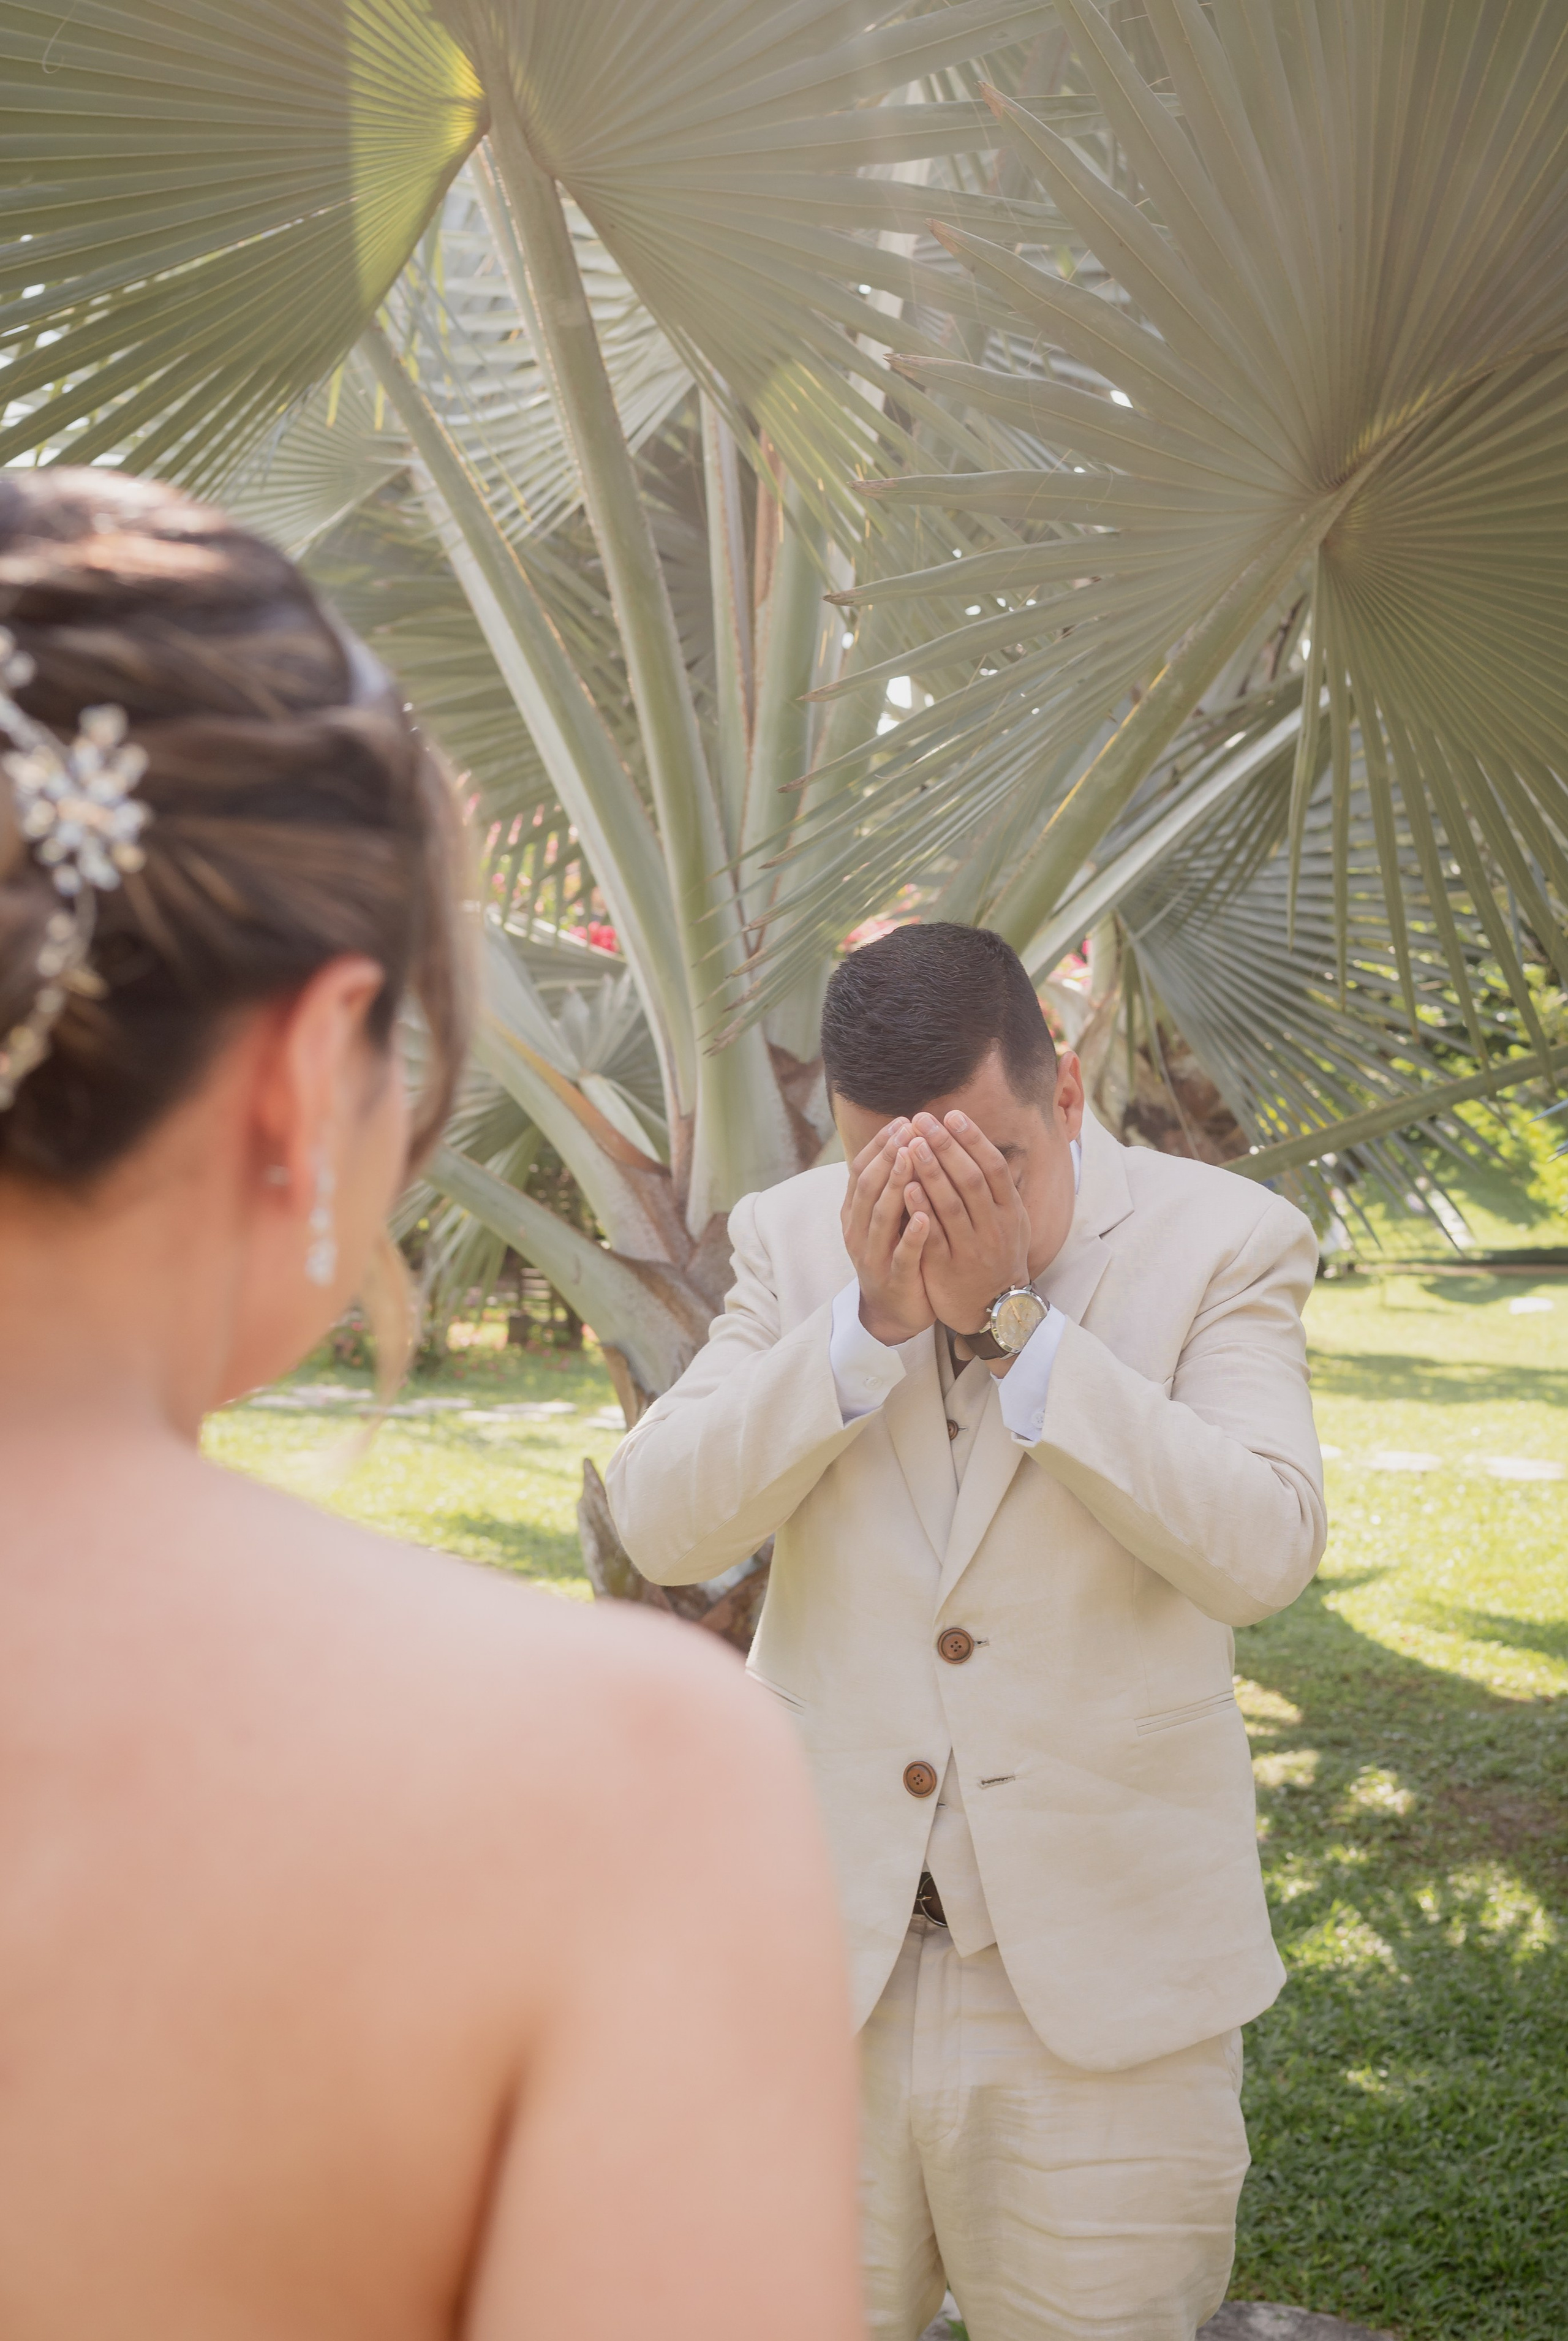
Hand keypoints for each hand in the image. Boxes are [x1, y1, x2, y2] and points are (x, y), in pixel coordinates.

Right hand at [841, 1118, 934, 1346]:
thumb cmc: (895, 1253)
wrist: (892, 1311)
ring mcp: (873, 1256)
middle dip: (888, 1155)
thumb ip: (891, 1185)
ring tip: (912, 1158)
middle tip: (909, 1129)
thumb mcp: (887, 1217)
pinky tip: (926, 1215)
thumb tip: (906, 1140)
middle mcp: (858, 1231)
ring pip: (880, 1216)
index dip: (880, 1145)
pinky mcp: (893, 1279)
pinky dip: (911, 1234)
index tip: (902, 1121)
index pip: (861, 1170)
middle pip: (868, 1186)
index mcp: (855, 1213)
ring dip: (896, 1185)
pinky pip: (902, 1254)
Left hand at [903, 1111, 1030, 1336]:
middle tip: (923, 1120)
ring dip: (931, 1172)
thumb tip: (980, 1142)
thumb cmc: (997, 1255)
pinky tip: (906, 1187)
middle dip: (947, 1147)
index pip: (994, 1168)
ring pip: (951, 1205)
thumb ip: (997, 1187)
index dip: (973, 1140)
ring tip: (912, 1144)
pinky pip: (933, 1236)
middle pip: (971, 1180)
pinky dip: (920, 1211)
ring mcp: (971, 1249)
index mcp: (1010, 1212)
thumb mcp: (1010, 1221)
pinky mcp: (947, 1268)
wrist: (995, 1309)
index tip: (952, 1115)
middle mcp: (994, 1228)